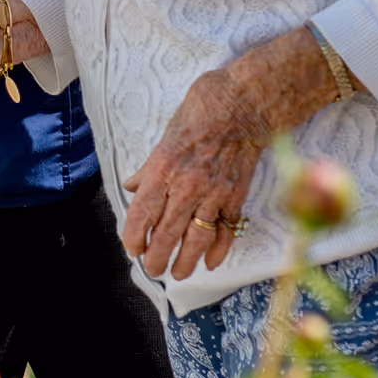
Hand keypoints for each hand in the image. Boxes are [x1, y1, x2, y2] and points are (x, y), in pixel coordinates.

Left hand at [121, 67, 274, 281]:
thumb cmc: (202, 112)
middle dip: (157, 257)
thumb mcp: (165, 136)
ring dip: (185, 261)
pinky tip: (210, 263)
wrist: (245, 104)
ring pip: (196, 238)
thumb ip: (149, 169)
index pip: (142, 212)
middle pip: (167, 232)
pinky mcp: (236, 196)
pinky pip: (226, 230)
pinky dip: (218, 250)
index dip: (134, 236)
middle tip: (152, 269)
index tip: (132, 249)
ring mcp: (214, 193)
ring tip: (177, 273)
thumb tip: (133, 188)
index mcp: (163, 168)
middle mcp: (187, 185)